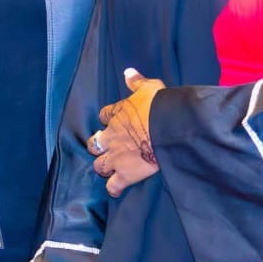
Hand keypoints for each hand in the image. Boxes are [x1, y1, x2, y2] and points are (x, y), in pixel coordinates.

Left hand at [89, 68, 163, 196]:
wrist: (168, 127)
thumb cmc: (160, 105)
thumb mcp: (149, 87)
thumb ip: (137, 82)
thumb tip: (128, 72)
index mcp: (117, 114)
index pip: (104, 116)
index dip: (107, 119)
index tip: (111, 121)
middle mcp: (111, 136)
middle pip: (95, 144)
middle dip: (98, 147)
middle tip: (106, 148)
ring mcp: (116, 156)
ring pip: (99, 165)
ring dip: (103, 166)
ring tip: (108, 168)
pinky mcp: (125, 173)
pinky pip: (113, 185)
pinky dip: (114, 188)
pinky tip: (116, 189)